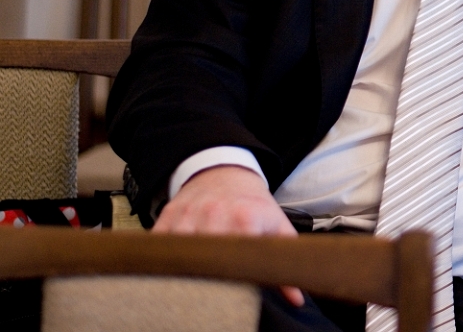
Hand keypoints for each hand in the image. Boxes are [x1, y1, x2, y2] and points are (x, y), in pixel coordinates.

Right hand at [154, 165, 303, 306]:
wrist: (227, 173)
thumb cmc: (253, 206)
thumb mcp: (276, 227)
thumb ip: (284, 262)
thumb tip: (297, 298)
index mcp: (244, 218)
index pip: (234, 258)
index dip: (231, 278)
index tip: (233, 292)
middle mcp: (213, 213)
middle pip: (203, 259)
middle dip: (206, 278)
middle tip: (212, 292)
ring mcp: (188, 214)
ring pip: (178, 254)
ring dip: (183, 271)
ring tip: (193, 282)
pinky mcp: (168, 215)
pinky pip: (157, 245)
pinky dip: (163, 259)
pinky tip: (172, 268)